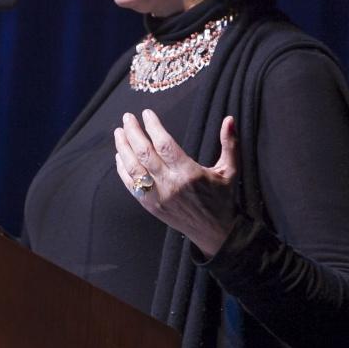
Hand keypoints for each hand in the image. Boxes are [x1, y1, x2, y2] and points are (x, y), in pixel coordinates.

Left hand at [113, 110, 238, 256]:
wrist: (215, 234)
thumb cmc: (222, 199)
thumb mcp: (230, 171)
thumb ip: (230, 144)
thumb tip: (229, 118)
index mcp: (189, 173)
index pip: (164, 144)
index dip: (153, 127)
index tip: (147, 113)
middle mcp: (170, 184)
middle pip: (144, 153)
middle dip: (133, 132)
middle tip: (127, 117)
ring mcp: (157, 196)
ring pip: (133, 168)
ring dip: (123, 148)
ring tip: (118, 132)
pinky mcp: (150, 206)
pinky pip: (130, 185)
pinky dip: (122, 169)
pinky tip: (119, 155)